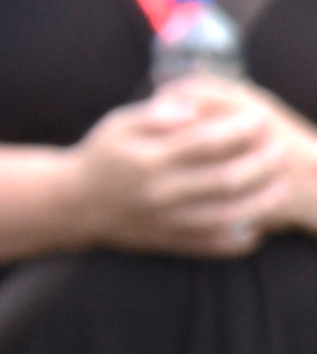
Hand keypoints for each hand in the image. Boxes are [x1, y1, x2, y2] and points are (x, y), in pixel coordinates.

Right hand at [69, 79, 301, 256]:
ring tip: (280, 184)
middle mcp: (157, 192)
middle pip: (225, 179)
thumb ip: (156, 113)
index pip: (206, 142)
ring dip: (262, 200)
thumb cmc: (102, 155)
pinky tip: (257, 222)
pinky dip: (241, 237)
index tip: (260, 119)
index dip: (240, 130)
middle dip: (262, 162)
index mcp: (146, 159)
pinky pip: (214, 245)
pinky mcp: (168, 242)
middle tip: (279, 147)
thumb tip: (194, 108)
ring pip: (228, 215)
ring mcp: (164, 221)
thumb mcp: (118, 123)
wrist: (74, 203)